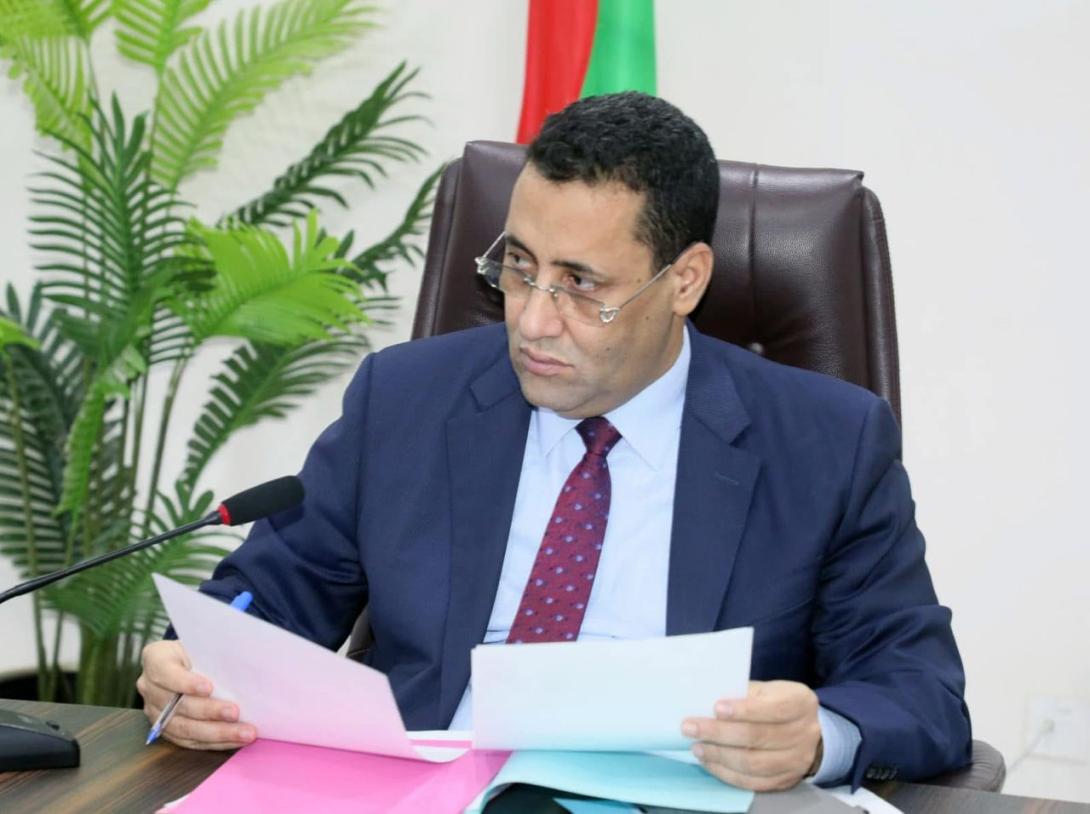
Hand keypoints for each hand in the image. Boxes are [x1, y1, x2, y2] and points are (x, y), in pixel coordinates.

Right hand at [137, 640, 256, 749]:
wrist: (187, 660)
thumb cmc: (200, 650)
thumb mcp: (203, 644)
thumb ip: (215, 655)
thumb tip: (245, 666)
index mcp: (156, 659)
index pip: (166, 673)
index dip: (186, 683)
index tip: (209, 688)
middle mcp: (149, 686)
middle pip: (177, 705)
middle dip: (209, 711)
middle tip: (236, 713)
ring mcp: (155, 711)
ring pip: (184, 728)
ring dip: (217, 732)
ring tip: (244, 732)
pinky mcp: (165, 729)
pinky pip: (190, 741)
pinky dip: (215, 742)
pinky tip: (235, 739)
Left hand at [681, 680, 821, 790]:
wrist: (810, 733)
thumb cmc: (778, 703)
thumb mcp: (769, 690)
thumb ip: (745, 694)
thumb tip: (706, 700)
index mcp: (800, 704)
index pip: (772, 709)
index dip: (744, 710)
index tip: (716, 708)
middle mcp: (803, 734)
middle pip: (758, 737)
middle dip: (719, 733)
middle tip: (690, 727)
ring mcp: (796, 761)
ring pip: (753, 764)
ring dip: (720, 756)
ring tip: (697, 747)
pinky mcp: (785, 781)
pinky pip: (753, 782)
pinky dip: (727, 773)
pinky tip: (709, 762)